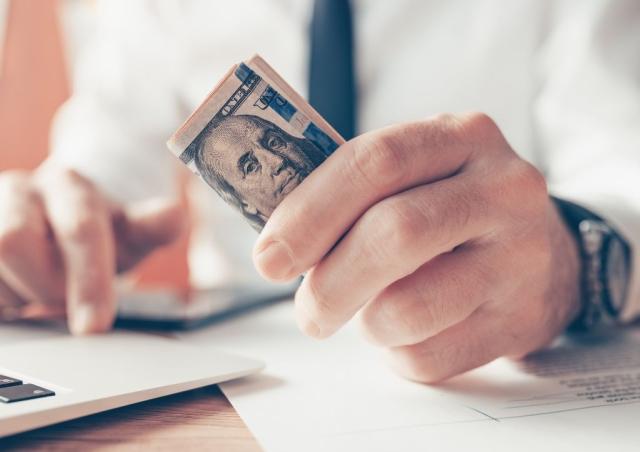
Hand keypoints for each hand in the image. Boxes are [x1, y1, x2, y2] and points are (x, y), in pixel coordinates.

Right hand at [0, 160, 183, 333]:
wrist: (54, 221)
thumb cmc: (97, 235)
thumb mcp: (130, 233)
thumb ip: (152, 227)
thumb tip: (175, 214)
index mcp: (70, 186)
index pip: (80, 229)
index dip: (88, 280)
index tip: (94, 327)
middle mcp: (19, 189)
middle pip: (14, 240)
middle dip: (43, 286)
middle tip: (62, 303)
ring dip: (14, 295)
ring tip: (37, 294)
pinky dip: (0, 301)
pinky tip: (14, 296)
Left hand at [253, 113, 580, 381]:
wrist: (547, 256)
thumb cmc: (455, 213)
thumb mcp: (417, 177)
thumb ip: (354, 194)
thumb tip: (277, 242)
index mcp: (462, 137)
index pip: (376, 163)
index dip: (309, 212)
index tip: (269, 257)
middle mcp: (502, 189)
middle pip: (394, 234)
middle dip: (329, 283)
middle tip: (308, 310)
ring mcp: (520, 257)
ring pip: (408, 308)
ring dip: (365, 323)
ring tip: (368, 314)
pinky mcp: (522, 320)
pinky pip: (429, 356)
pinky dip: (397, 353)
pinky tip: (408, 332)